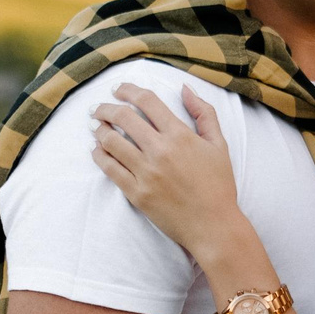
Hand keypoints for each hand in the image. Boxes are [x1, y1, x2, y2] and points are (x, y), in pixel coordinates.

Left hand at [90, 84, 242, 261]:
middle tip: (98, 108)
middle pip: (123, 117)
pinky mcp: (137, 193)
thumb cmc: (218, 185)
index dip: (128, 90)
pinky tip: (97, 150)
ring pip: (111, 142)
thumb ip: (204, 113)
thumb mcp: (219, 144)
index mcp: (180, 135)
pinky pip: (110, 169)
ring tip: (95, 126)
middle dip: (106, 108)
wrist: (214, 225)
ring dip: (99, 129)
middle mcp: (160, 151)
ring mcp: (146, 173)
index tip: (118, 89)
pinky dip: (99, 155)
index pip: (146, 101)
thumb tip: (185, 88)